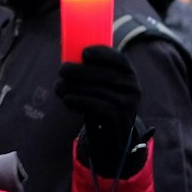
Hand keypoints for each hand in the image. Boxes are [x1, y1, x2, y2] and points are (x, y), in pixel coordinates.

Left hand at [56, 46, 141, 174]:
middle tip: (61, 70)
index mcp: (129, 75)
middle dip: (80, 70)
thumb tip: (67, 62)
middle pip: (105, 75)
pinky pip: (98, 107)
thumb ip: (90, 72)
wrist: (111, 138)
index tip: (84, 53)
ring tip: (58, 88)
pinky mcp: (120, 120)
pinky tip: (67, 100)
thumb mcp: (100, 86)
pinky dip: (80, 102)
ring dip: (74, 87)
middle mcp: (133, 88)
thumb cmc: (101, 104)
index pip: (119, 59)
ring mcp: (129, 105)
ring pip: (98, 91)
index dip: (102, 53)